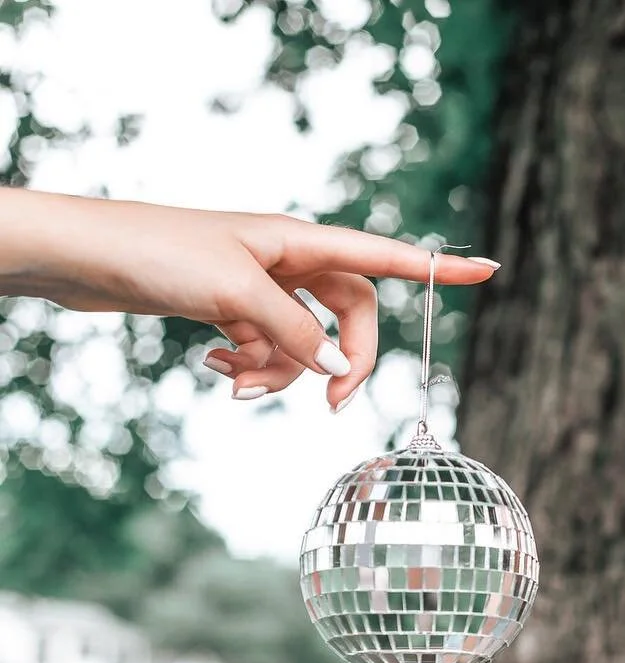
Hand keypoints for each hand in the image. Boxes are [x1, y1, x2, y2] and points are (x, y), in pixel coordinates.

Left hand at [0, 187, 498, 410]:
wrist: (84, 257)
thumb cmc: (158, 255)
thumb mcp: (238, 297)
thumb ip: (298, 334)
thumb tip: (337, 371)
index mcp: (300, 241)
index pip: (385, 256)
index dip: (437, 268)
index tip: (488, 270)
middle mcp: (288, 260)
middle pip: (350, 316)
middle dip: (344, 361)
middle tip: (331, 405)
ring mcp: (260, 286)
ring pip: (305, 342)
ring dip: (281, 373)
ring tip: (236, 381)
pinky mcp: (232, 309)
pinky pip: (268, 349)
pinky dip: (251, 369)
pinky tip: (217, 372)